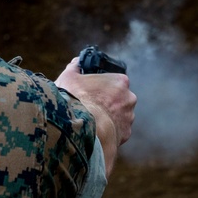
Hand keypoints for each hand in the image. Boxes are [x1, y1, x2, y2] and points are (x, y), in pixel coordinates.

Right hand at [56, 58, 136, 172]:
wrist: (83, 129)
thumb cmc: (77, 101)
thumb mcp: (69, 79)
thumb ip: (74, 68)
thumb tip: (76, 63)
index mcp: (120, 81)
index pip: (114, 81)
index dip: (102, 87)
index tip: (92, 91)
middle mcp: (129, 98)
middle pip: (118, 99)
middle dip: (107, 103)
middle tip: (92, 107)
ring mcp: (129, 117)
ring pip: (120, 115)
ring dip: (109, 118)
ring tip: (93, 122)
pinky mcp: (126, 133)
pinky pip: (118, 131)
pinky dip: (109, 131)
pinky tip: (98, 132)